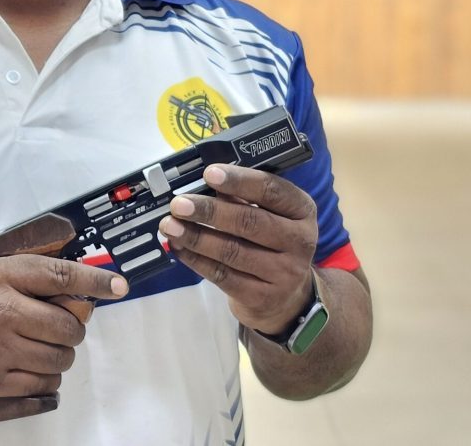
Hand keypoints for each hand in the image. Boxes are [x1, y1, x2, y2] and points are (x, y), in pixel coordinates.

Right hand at [0, 254, 127, 398]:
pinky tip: (32, 366)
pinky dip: (45, 377)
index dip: (96, 279)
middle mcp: (3, 310)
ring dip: (60, 354)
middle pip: (68, 325)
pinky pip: (41, 383)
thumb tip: (71, 285)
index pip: (61, 274)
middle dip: (73, 327)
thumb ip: (25, 276)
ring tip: (44, 347)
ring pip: (59, 358)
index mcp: (1, 276)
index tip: (117, 285)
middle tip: (62, 326)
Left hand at [158, 164, 317, 334]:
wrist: (287, 298)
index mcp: (301, 210)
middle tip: (179, 204)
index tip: (209, 173)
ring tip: (169, 225)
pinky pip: (223, 276)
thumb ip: (241, 197)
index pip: (272, 190)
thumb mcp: (268, 214)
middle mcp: (299, 240)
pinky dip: (196, 260)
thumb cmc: (270, 242)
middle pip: (250, 222)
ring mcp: (284, 273)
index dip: (239, 181)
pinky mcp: (262, 297)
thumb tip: (204, 180)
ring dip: (196, 237)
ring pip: (233, 251)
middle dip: (209, 211)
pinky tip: (178, 248)